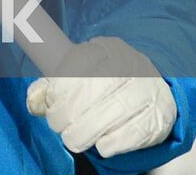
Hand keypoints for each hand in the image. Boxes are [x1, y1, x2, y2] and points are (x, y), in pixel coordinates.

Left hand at [26, 37, 176, 157]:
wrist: (149, 97)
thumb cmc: (102, 87)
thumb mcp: (76, 79)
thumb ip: (51, 89)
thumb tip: (33, 101)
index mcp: (106, 48)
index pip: (81, 59)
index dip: (61, 84)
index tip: (52, 102)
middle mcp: (132, 63)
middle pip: (98, 85)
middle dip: (72, 110)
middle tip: (59, 125)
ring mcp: (150, 87)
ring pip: (118, 108)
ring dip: (89, 129)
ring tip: (73, 140)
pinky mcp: (162, 113)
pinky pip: (139, 128)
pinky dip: (117, 141)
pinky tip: (102, 147)